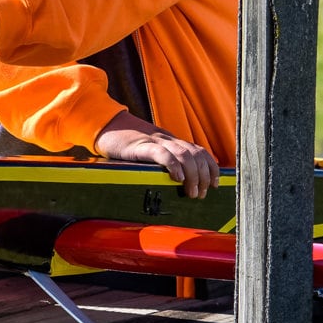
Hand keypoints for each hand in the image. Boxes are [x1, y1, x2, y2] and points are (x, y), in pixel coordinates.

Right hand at [94, 111, 220, 198]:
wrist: (106, 128)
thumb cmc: (126, 145)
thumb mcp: (149, 152)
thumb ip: (164, 161)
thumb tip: (178, 183)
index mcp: (171, 141)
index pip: (200, 151)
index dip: (211, 167)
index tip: (216, 184)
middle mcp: (167, 139)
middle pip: (196, 154)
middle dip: (204, 176)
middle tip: (201, 194)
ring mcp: (155, 141)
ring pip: (184, 155)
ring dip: (193, 175)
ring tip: (192, 193)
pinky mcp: (142, 146)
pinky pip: (163, 154)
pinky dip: (174, 166)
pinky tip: (178, 179)